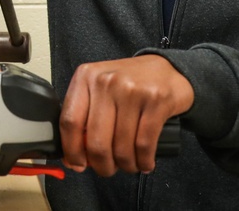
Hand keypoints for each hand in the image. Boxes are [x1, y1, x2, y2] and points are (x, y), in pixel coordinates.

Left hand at [60, 55, 192, 175]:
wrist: (168, 69)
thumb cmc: (129, 83)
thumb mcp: (100, 90)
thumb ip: (85, 117)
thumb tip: (71, 157)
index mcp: (86, 77)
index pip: (69, 121)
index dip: (72, 150)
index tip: (77, 164)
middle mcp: (106, 81)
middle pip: (95, 140)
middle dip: (101, 165)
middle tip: (107, 170)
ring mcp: (132, 90)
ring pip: (121, 146)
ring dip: (125, 165)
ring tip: (129, 165)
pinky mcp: (156, 101)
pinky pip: (144, 144)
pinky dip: (143, 161)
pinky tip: (144, 163)